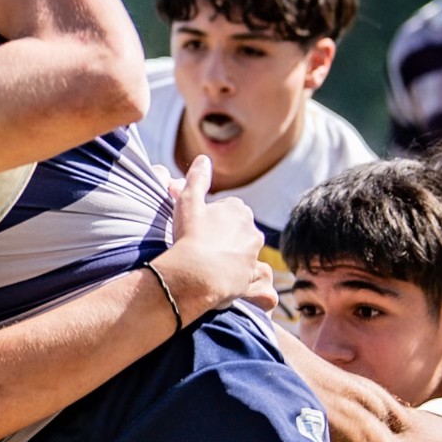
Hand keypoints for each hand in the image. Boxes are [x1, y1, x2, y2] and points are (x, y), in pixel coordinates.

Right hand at [152, 157, 272, 319]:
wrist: (195, 275)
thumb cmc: (190, 236)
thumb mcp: (188, 201)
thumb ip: (197, 179)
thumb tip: (203, 159)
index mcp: (238, 210)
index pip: (229, 211)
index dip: (212, 220)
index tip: (198, 229)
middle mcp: (252, 231)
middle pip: (238, 232)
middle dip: (225, 238)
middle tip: (202, 247)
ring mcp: (253, 255)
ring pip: (243, 254)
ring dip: (231, 258)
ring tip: (209, 266)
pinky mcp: (252, 277)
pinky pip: (251, 278)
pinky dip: (244, 281)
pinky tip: (226, 282)